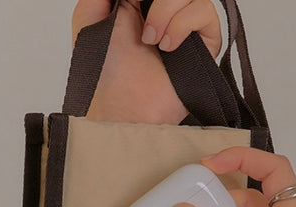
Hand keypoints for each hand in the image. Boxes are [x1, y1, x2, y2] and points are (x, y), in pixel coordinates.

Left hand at [72, 0, 221, 122]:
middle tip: (142, 19)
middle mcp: (167, 13)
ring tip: (152, 40)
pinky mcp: (204, 47)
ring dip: (168, 10)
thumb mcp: (89, 18)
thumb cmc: (105, 73)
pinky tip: (167, 45)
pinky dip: (183, 23)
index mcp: (141, 4)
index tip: (133, 2)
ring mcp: (187, 29)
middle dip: (160, 0)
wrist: (121, 107)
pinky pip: (205, 14)